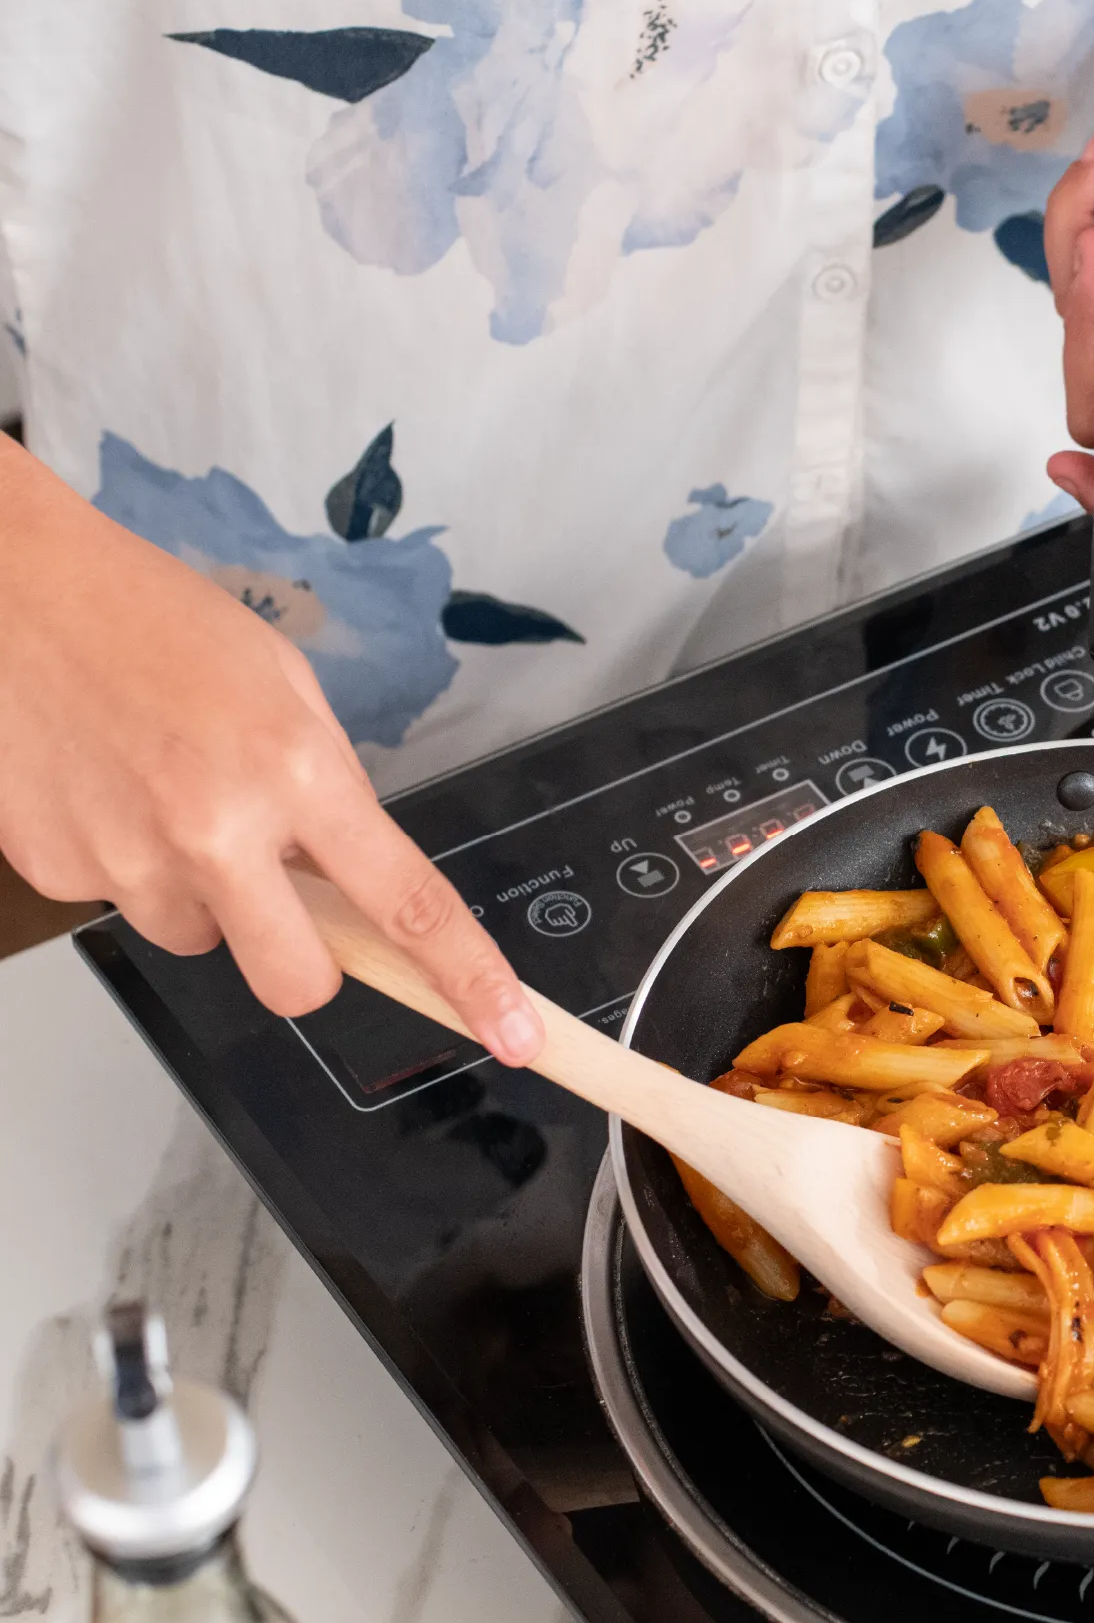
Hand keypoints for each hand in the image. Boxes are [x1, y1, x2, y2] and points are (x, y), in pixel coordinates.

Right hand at [0, 439, 542, 1063]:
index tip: (515, 1030)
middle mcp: (214, 831)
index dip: (470, 979)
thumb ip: (329, 787)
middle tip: (286, 890)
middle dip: (307, 957)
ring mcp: (129, 860)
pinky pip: (126, 904)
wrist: (15, 592)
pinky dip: (132, 864)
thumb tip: (353, 871)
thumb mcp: (285, 686)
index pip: (408, 905)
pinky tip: (113, 790)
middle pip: (299, 982)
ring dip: (208, 896)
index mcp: (295, 772)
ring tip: (170, 796)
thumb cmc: (149, 618)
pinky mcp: (58, 873)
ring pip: (205, 941)